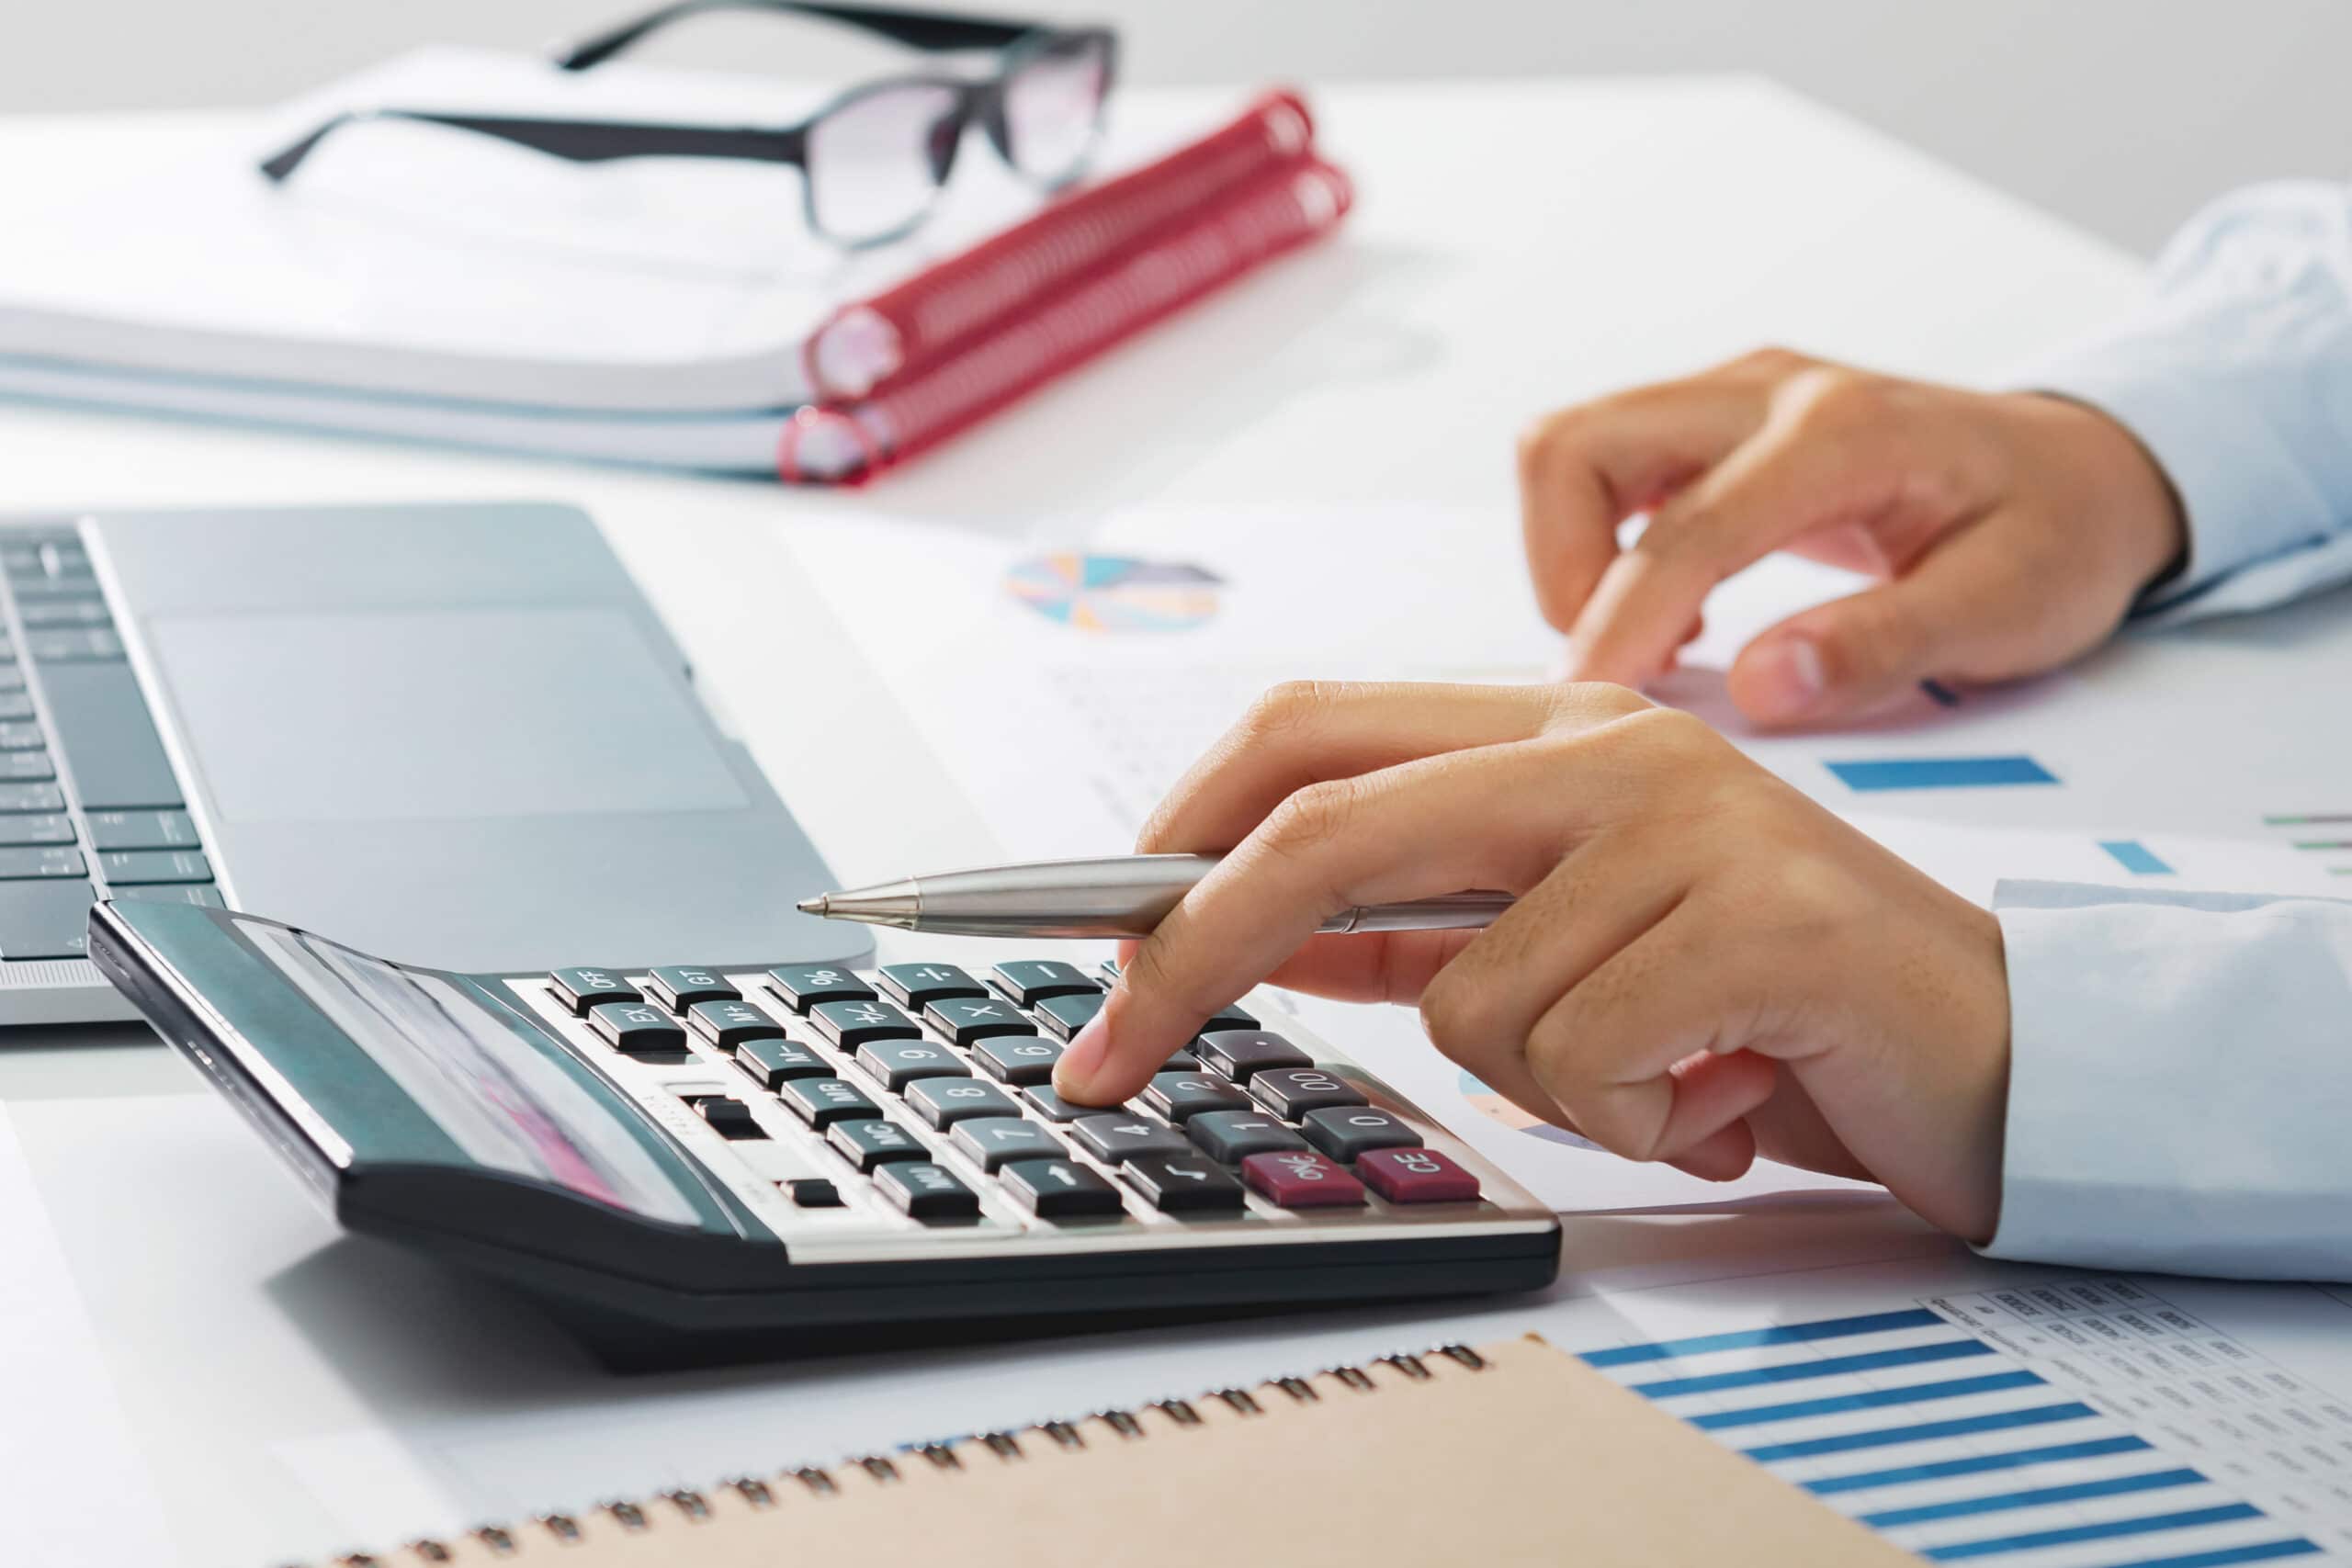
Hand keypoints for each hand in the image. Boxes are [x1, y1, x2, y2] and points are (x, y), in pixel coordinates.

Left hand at [1053, 681, 2012, 1240]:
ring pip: (1468, 995)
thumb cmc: (1771, 996)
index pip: (1313, 731)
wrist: (2001, 1048)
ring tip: (1664, 1073)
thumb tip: (1243, 928)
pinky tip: (1724, 1093)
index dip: (1177, 824)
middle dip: (1193, 951)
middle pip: (1326, 823)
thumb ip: (1416, 924)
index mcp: (1559, 729)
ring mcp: (1687, 820)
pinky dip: (1636, 1121)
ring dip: (1544, 1084)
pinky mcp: (1756, 919)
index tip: (1087, 933)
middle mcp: (1612, 747)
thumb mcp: (1570, 944)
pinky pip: (1581, 1060)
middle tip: (1113, 1057)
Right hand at [1519, 348, 2186, 724]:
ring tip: (1647, 640)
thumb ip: (1880, 647)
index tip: (1596, 708)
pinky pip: (1601, 463)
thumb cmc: (2057, 539)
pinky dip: (1595, 542)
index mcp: (1844, 433)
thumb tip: (1758, 686)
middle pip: (1576, 446)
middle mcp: (1770, 389)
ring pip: (1572, 447)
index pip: (1685, 530)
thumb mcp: (2007, 611)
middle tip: (1618, 665)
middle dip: (1560, 570)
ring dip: (1568, 554)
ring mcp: (1734, 394)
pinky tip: (1674, 609)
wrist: (2091, 469)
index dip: (1621, 626)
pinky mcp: (1715, 419)